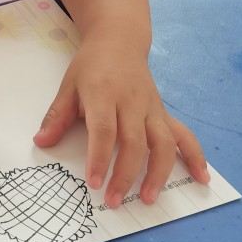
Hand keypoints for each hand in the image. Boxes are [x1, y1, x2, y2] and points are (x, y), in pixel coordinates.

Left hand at [33, 37, 208, 206]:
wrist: (120, 41)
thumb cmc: (91, 66)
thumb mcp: (68, 85)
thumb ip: (57, 115)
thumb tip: (41, 142)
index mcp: (104, 93)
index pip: (104, 129)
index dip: (100, 157)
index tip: (94, 182)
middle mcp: (132, 102)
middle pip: (134, 142)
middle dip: (125, 174)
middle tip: (113, 200)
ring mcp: (151, 108)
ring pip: (162, 143)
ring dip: (158, 173)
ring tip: (148, 198)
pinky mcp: (163, 113)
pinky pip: (183, 135)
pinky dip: (195, 156)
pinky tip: (201, 177)